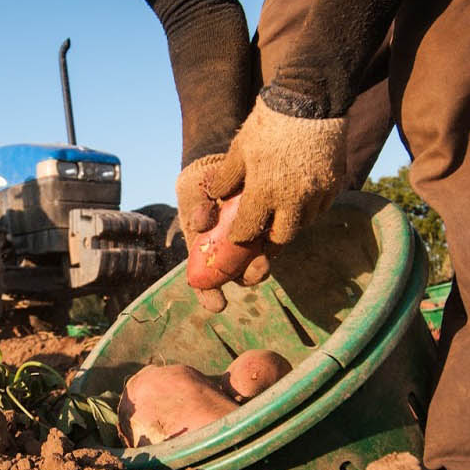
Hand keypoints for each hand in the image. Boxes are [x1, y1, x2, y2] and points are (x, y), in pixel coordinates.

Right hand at [177, 157, 269, 311]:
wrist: (228, 165)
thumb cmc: (205, 182)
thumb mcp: (194, 191)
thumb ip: (197, 208)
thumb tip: (202, 223)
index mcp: (206, 250)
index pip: (205, 280)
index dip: (209, 295)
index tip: (218, 305)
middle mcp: (229, 253)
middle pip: (239, 276)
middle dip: (248, 278)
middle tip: (254, 272)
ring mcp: (251, 243)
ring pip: (259, 263)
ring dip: (262, 266)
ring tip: (263, 260)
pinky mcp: (269, 230)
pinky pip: (274, 242)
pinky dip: (275, 244)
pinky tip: (274, 240)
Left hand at [207, 100, 346, 247]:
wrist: (309, 100)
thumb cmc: (269, 123)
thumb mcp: (240, 148)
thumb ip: (228, 177)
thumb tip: (217, 196)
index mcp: (263, 191)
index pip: (248, 230)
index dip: (240, 236)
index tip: (237, 236)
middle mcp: (292, 199)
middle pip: (282, 237)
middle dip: (271, 239)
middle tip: (263, 235)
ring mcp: (317, 192)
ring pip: (305, 223)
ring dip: (292, 223)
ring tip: (282, 215)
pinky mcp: (335, 182)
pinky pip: (322, 207)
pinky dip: (311, 208)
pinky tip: (301, 199)